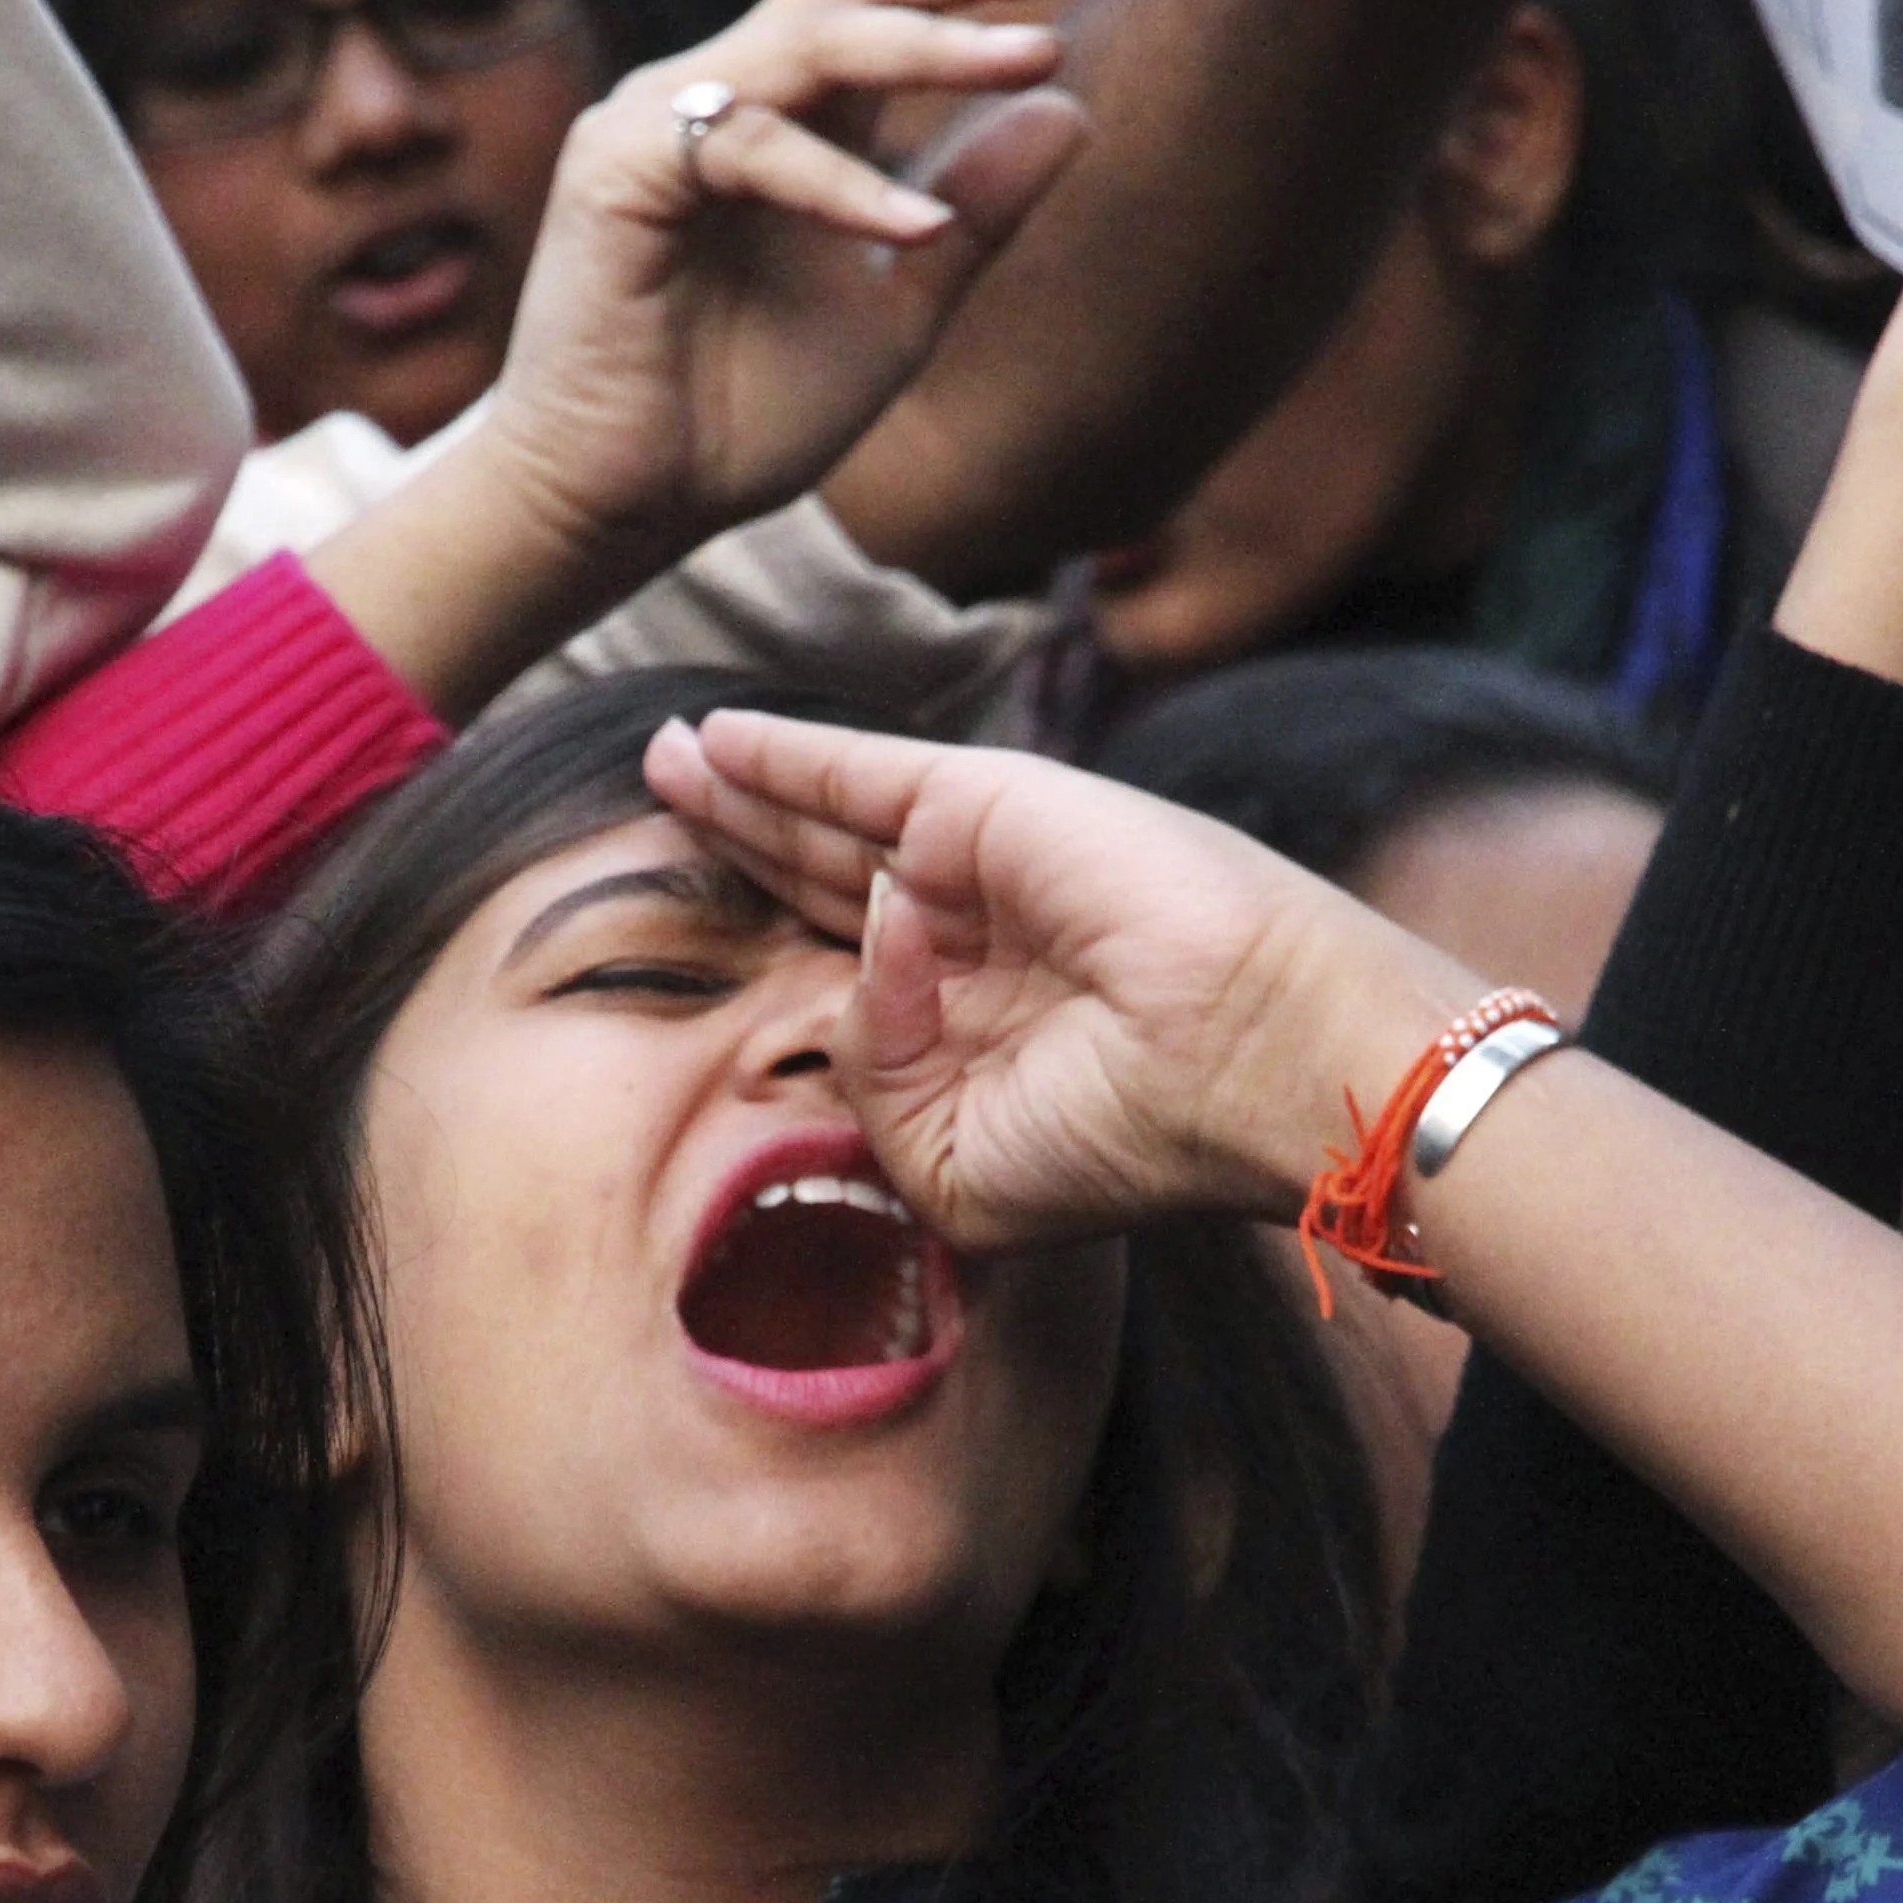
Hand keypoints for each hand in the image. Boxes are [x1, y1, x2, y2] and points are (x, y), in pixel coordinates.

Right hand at [454, 0, 1098, 581]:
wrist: (622, 510)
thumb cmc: (738, 420)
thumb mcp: (900, 309)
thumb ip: (977, 212)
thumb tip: (1074, 105)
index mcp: (780, 111)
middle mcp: (716, 92)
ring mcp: (658, 120)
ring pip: (811, 40)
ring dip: (932, 41)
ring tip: (1039, 49)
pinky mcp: (617, 171)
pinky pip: (752, 148)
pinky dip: (843, 186)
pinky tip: (921, 228)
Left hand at [644, 709, 1480, 1246]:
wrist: (1241, 1062)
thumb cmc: (1125, 1138)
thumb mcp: (950, 1162)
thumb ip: (866, 1078)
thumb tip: (841, 969)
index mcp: (971, 1031)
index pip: (843, 979)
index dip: (769, 957)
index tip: (687, 951)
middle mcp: (970, 942)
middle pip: (818, 885)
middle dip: (740, 846)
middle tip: (660, 809)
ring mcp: (975, 866)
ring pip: (823, 822)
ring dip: (739, 790)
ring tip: (665, 762)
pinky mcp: (979, 803)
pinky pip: (852, 772)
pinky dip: (783, 753)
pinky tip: (716, 739)